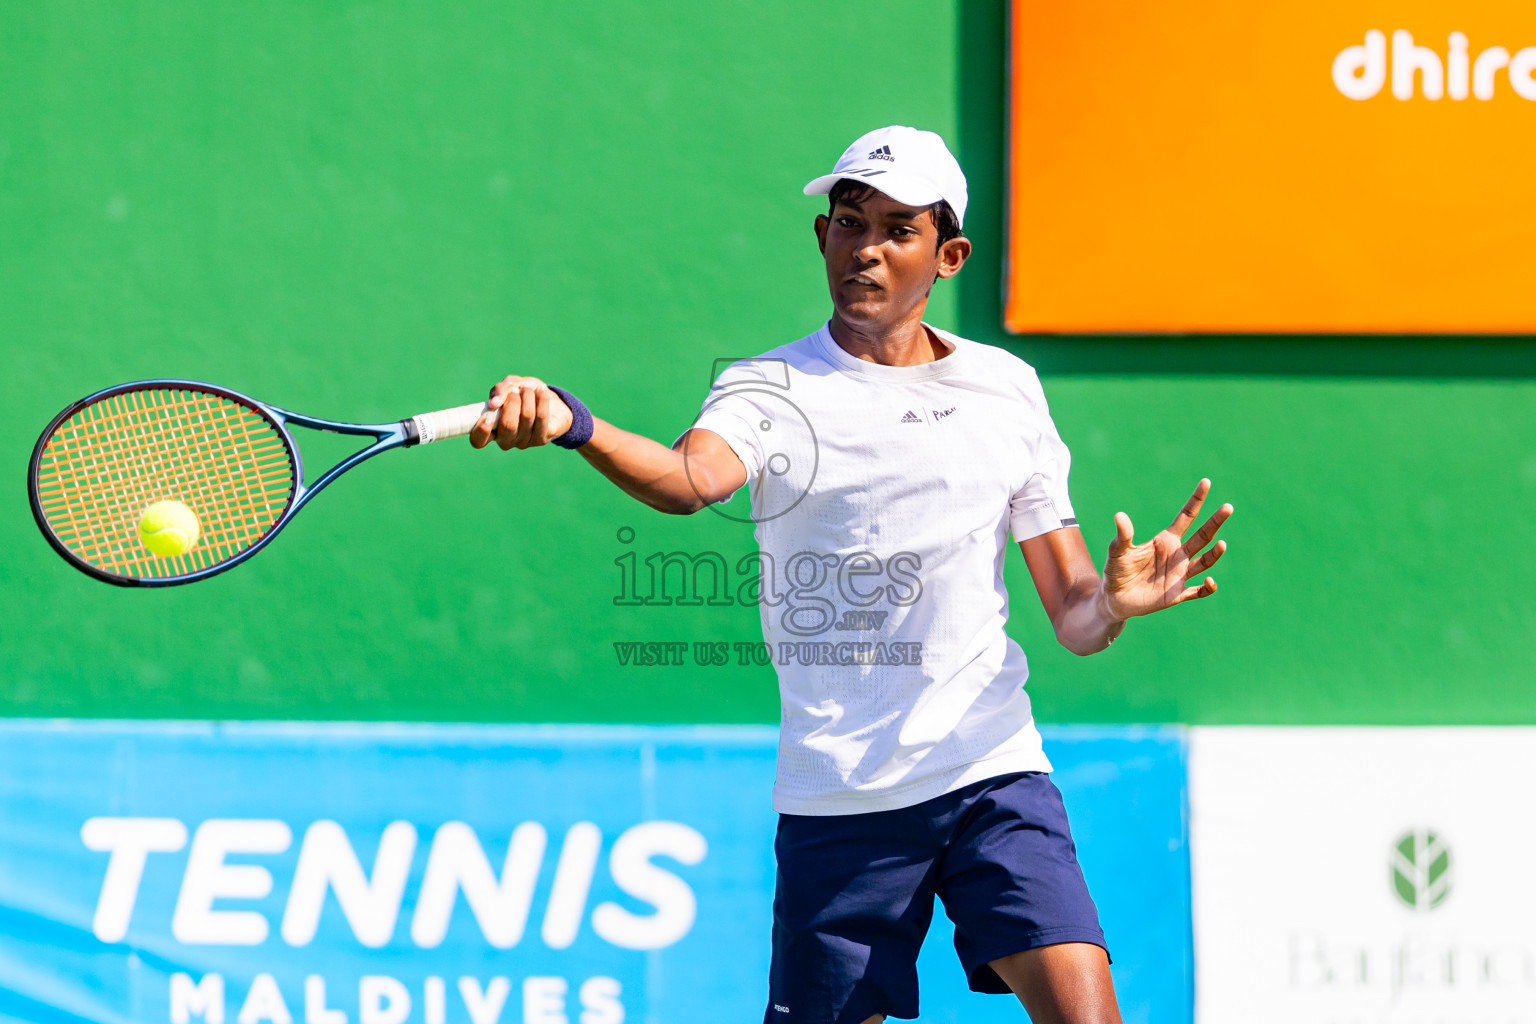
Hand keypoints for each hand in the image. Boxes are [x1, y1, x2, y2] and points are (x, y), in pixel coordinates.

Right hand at [468, 375, 572, 449]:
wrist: (551, 401)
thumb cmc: (524, 394)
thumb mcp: (510, 386)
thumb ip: (500, 390)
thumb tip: (494, 402)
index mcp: (491, 430)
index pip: (479, 441)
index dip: (482, 430)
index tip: (490, 413)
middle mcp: (506, 440)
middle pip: (508, 425)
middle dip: (512, 402)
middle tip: (515, 390)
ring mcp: (524, 442)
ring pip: (526, 418)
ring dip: (527, 397)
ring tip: (528, 388)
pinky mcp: (541, 439)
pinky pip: (541, 417)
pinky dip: (541, 400)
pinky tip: (542, 391)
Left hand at [1102, 479, 1231, 619]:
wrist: (1114, 598)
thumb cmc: (1116, 571)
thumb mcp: (1117, 552)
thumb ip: (1123, 536)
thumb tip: (1119, 516)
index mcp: (1166, 540)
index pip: (1186, 516)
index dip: (1196, 500)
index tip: (1206, 482)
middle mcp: (1178, 554)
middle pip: (1202, 536)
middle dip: (1215, 522)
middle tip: (1228, 507)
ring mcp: (1179, 574)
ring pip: (1204, 561)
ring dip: (1214, 554)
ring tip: (1222, 544)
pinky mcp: (1177, 594)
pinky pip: (1198, 591)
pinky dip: (1207, 588)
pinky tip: (1210, 582)